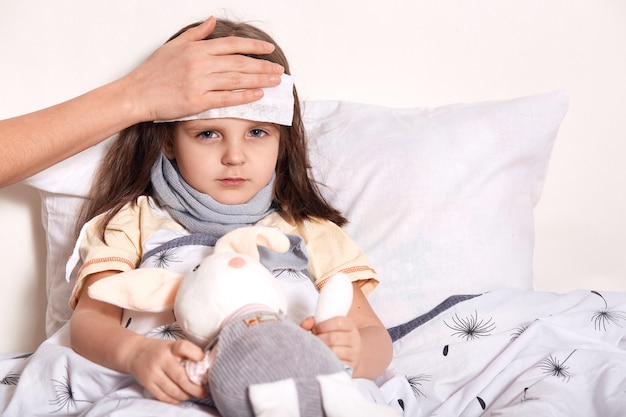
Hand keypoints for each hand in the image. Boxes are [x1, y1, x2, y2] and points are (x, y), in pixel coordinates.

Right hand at [122, 16, 284, 121]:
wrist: (136, 94)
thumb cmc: (152, 72)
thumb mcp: (174, 46)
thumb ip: (196, 34)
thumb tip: (212, 21)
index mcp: (196, 49)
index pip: (232, 44)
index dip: (253, 46)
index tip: (269, 49)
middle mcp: (200, 64)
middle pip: (239, 63)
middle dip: (262, 66)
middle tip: (279, 70)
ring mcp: (199, 82)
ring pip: (236, 80)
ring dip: (259, 80)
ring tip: (275, 81)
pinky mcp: (197, 101)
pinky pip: (226, 98)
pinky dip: (244, 96)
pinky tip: (258, 95)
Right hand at [128, 338, 206, 403]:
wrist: (135, 353)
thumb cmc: (160, 350)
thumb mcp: (173, 346)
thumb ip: (188, 353)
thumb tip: (205, 366)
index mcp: (170, 347)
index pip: (184, 347)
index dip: (196, 355)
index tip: (203, 361)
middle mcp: (161, 359)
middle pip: (181, 378)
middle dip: (195, 388)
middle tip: (203, 392)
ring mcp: (153, 373)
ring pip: (173, 391)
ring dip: (185, 395)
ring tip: (192, 395)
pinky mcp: (147, 384)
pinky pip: (163, 396)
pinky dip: (174, 400)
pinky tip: (180, 398)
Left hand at [300, 316, 361, 371]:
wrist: (347, 356)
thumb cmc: (333, 338)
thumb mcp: (327, 327)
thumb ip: (314, 322)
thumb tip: (305, 325)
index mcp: (350, 326)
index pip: (339, 322)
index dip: (323, 325)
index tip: (315, 329)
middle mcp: (354, 338)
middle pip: (334, 337)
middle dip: (319, 339)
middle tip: (314, 341)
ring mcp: (354, 353)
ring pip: (334, 351)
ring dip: (321, 350)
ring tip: (317, 349)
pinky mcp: (351, 366)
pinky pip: (336, 364)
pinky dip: (327, 361)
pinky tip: (323, 359)